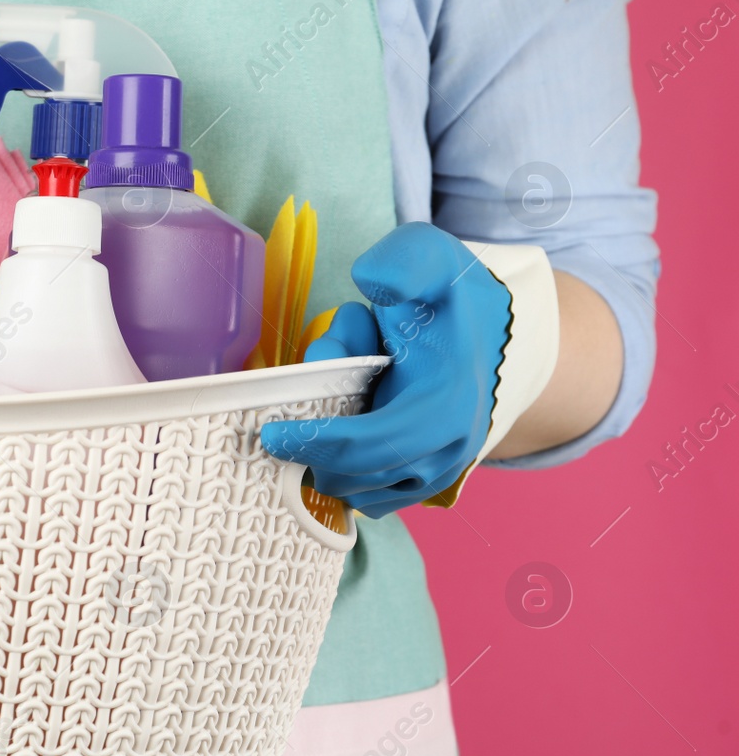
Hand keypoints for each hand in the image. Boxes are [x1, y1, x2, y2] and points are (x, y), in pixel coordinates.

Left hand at [259, 222, 510, 517]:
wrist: (484, 331)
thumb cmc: (445, 296)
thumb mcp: (429, 258)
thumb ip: (403, 262)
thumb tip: (373, 284)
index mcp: (449, 403)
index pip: (375, 444)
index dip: (319, 442)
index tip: (272, 434)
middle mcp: (450, 449)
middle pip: (357, 471)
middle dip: (320, 436)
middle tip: (319, 384)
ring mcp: (438, 473)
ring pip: (358, 487)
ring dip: (332, 448)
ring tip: (348, 392)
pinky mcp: (423, 485)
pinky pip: (367, 496)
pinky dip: (341, 468)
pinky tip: (345, 421)